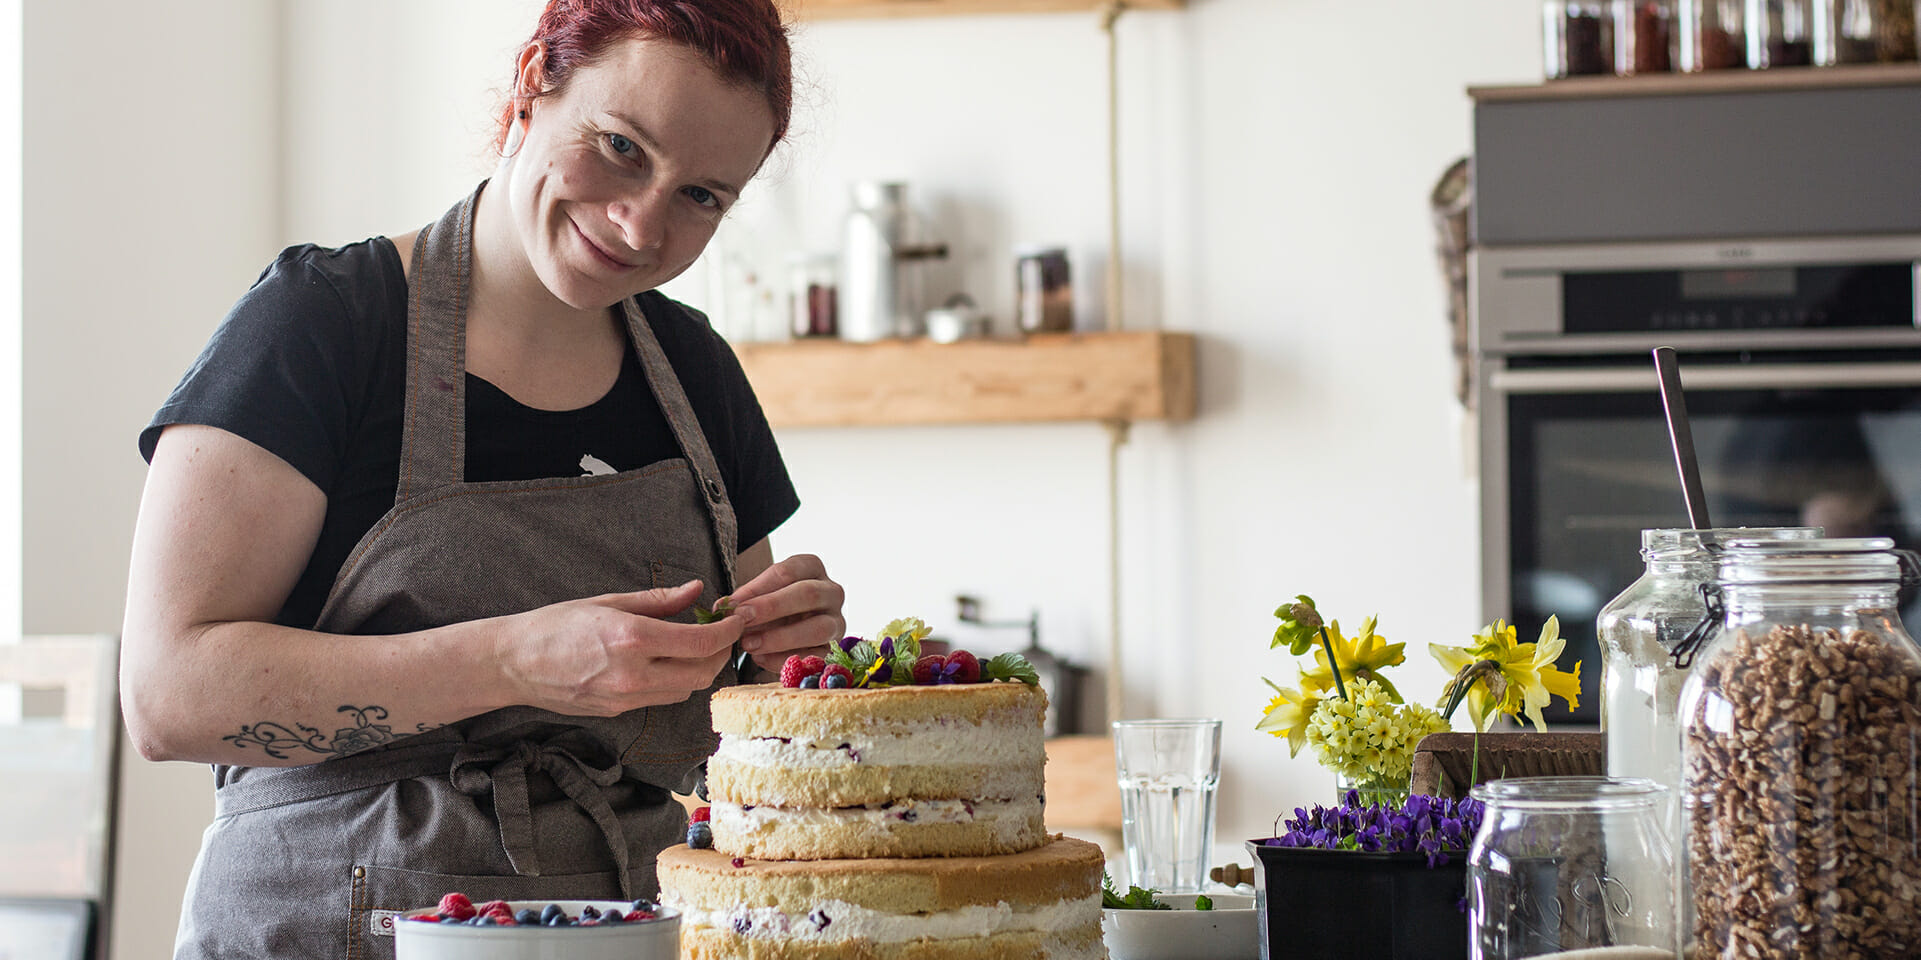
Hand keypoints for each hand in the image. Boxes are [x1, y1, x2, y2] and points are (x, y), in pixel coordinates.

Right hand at [497, 581, 746, 715]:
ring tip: (698, 646)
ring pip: (686, 690)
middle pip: (702, 673)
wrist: (513, 663)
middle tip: (724, 633)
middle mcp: (634, 674)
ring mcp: (626, 698)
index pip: (702, 642)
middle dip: (721, 653)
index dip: (728, 631)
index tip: (737, 618)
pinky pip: (661, 699)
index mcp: (632, 639)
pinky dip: (675, 681)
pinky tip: (668, 662)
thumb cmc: (556, 625)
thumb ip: (659, 600)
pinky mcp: (618, 712)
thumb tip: (696, 590)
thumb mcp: (609, 602)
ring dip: (700, 669)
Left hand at [728, 553, 845, 672]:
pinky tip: (760, 659)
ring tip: (750, 644)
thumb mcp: (760, 595)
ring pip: (818, 628)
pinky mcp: (834, 650)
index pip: (787, 572)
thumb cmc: (773, 607)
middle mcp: (831, 592)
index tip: (733, 604)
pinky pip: (815, 657)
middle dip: (772, 607)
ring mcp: (837, 622)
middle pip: (808, 594)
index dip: (758, 588)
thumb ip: (746, 599)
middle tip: (743, 619)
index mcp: (811, 568)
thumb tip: (724, 609)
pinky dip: (785, 659)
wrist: (790, 632)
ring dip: (780, 637)